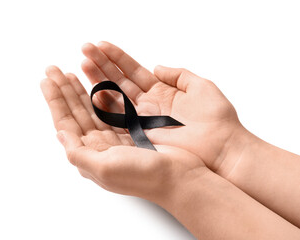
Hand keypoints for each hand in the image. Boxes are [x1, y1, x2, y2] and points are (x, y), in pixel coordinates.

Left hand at [40, 66, 205, 203]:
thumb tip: (59, 134)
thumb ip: (78, 154)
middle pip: (77, 112)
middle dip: (65, 91)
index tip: (47, 80)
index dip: (56, 101)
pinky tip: (97, 84)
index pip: (66, 123)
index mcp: (91, 154)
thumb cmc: (142, 176)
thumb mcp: (104, 169)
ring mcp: (117, 136)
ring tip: (71, 73)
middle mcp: (101, 145)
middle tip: (54, 70)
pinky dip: (104, 95)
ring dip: (82, 90)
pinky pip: (114, 108)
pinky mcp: (133, 129)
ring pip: (94, 108)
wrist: (177, 177)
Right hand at [81, 42, 247, 175]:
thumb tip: (157, 66)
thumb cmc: (216, 118)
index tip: (101, 46)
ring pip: (115, 97)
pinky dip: (104, 106)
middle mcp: (148, 105)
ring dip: (98, 81)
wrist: (222, 148)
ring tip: (82, 65)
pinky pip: (118, 118)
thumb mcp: (200, 87)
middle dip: (102, 65)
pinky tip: (90, 92)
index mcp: (162, 91)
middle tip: (85, 50)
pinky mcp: (140, 135)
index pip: (134, 71)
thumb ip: (178, 75)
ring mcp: (142, 120)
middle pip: (120, 82)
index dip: (117, 58)